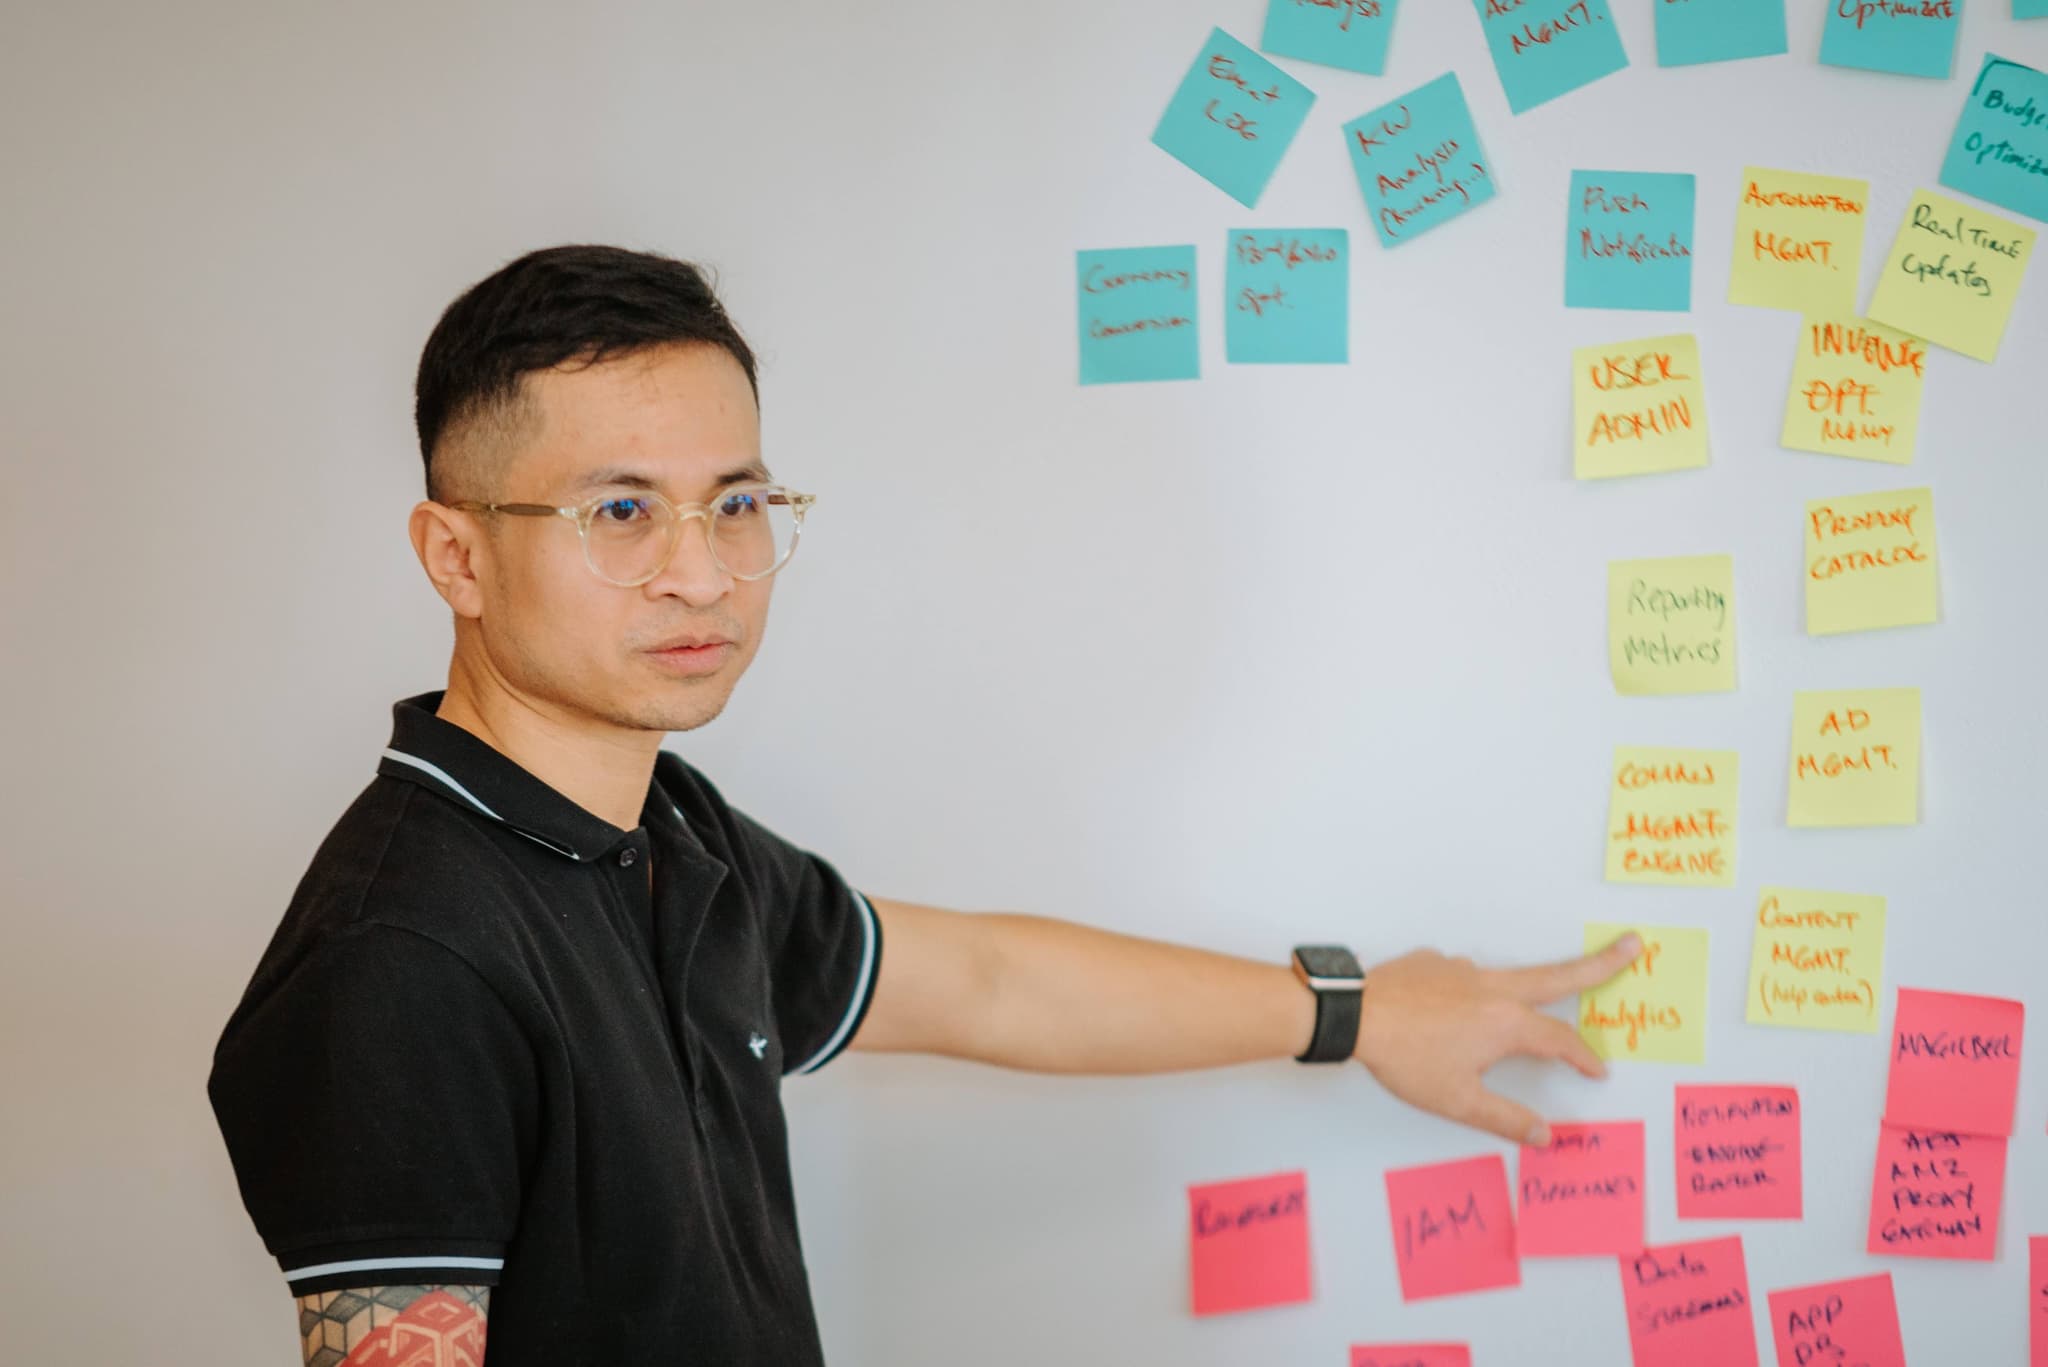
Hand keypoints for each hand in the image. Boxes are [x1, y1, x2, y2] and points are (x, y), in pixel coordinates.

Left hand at [1351, 932, 1643, 1146]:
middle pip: (1558, 975)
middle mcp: (1491, 987)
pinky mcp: (1432, 962)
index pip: (1561, 1040)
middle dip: (1600, 963)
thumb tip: (1545, 1136)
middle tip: (1632, 945)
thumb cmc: (1406, 1058)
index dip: (1584, 1057)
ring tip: (1503, 1015)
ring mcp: (1461, 969)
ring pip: (1505, 977)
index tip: (1598, 1070)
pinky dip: (1466, 994)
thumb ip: (1505, 1118)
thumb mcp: (1459, 1101)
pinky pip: (1461, 978)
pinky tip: (1446, 1013)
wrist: (1354, 1014)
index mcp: (1506, 1022)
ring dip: (1522, 988)